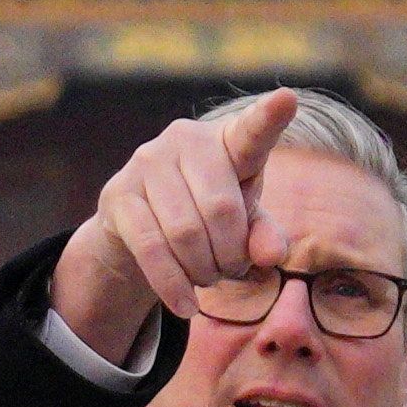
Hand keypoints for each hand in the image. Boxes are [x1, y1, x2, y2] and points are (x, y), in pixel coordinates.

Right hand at [52, 89, 310, 372]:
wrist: (141, 224)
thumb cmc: (207, 213)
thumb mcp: (245, 225)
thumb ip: (264, 236)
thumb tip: (271, 255)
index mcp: (227, 140)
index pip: (253, 131)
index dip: (269, 117)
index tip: (288, 99)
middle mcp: (185, 139)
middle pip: (221, 210)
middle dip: (231, 254)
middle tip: (231, 270)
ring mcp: (146, 161)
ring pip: (185, 233)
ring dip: (203, 271)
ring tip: (208, 278)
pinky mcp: (118, 193)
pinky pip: (151, 249)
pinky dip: (172, 285)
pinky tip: (186, 307)